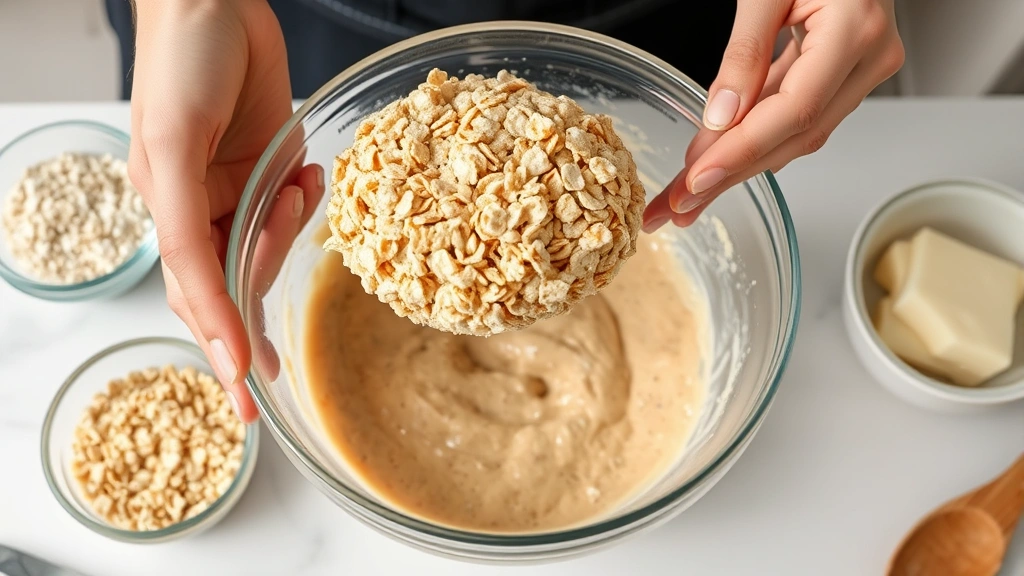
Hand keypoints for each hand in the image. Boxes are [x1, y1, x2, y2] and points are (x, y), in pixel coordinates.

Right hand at [128, 0, 322, 421]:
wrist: (218, 5)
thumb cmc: (183, 70)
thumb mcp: (172, 154)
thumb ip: (187, 242)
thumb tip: (211, 316)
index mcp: (168, 217)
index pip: (198, 302)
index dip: (223, 351)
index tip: (250, 403)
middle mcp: (203, 214)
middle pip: (239, 280)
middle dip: (263, 284)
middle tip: (281, 303)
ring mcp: (241, 194)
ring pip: (273, 247)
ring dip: (289, 227)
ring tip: (292, 182)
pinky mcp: (274, 170)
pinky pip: (297, 209)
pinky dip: (308, 199)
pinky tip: (306, 171)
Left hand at [643, 0, 904, 230]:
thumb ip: (744, 52)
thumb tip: (720, 117)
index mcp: (854, 31)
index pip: (793, 112)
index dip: (741, 154)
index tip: (694, 183)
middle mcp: (869, 57)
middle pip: (792, 136)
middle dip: (729, 175)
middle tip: (676, 209)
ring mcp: (863, 68)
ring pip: (796, 135)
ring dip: (738, 166)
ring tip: (687, 194)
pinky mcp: (847, 71)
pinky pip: (798, 116)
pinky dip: (754, 139)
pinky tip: (717, 159)